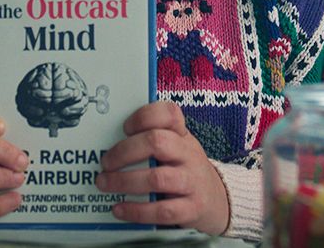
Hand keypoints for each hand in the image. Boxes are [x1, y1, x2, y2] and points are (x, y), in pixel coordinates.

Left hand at [95, 101, 229, 234]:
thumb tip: (108, 144)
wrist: (218, 200)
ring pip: (157, 178)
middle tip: (106, 162)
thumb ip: (150, 141)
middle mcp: (189, 155)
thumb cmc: (185, 170)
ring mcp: (192, 182)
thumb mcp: (176, 148)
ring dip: (124, 181)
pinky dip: (136, 211)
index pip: (169, 113)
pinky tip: (119, 208)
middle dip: (124, 152)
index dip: (144, 117)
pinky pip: (162, 211)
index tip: (125, 128)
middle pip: (156, 142)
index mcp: (182, 135)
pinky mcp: (192, 209)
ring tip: (105, 184)